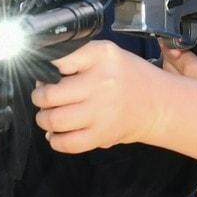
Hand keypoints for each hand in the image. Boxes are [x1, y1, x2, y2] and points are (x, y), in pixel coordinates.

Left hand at [32, 40, 172, 153]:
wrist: (158, 104)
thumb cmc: (125, 77)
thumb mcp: (104, 53)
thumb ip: (75, 57)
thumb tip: (41, 77)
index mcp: (100, 55)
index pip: (57, 59)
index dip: (44, 69)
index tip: (45, 75)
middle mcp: (101, 82)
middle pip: (50, 95)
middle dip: (39, 97)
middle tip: (42, 97)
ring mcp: (102, 111)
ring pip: (54, 120)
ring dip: (44, 119)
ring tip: (48, 115)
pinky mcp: (103, 135)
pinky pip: (68, 143)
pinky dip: (56, 140)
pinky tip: (57, 134)